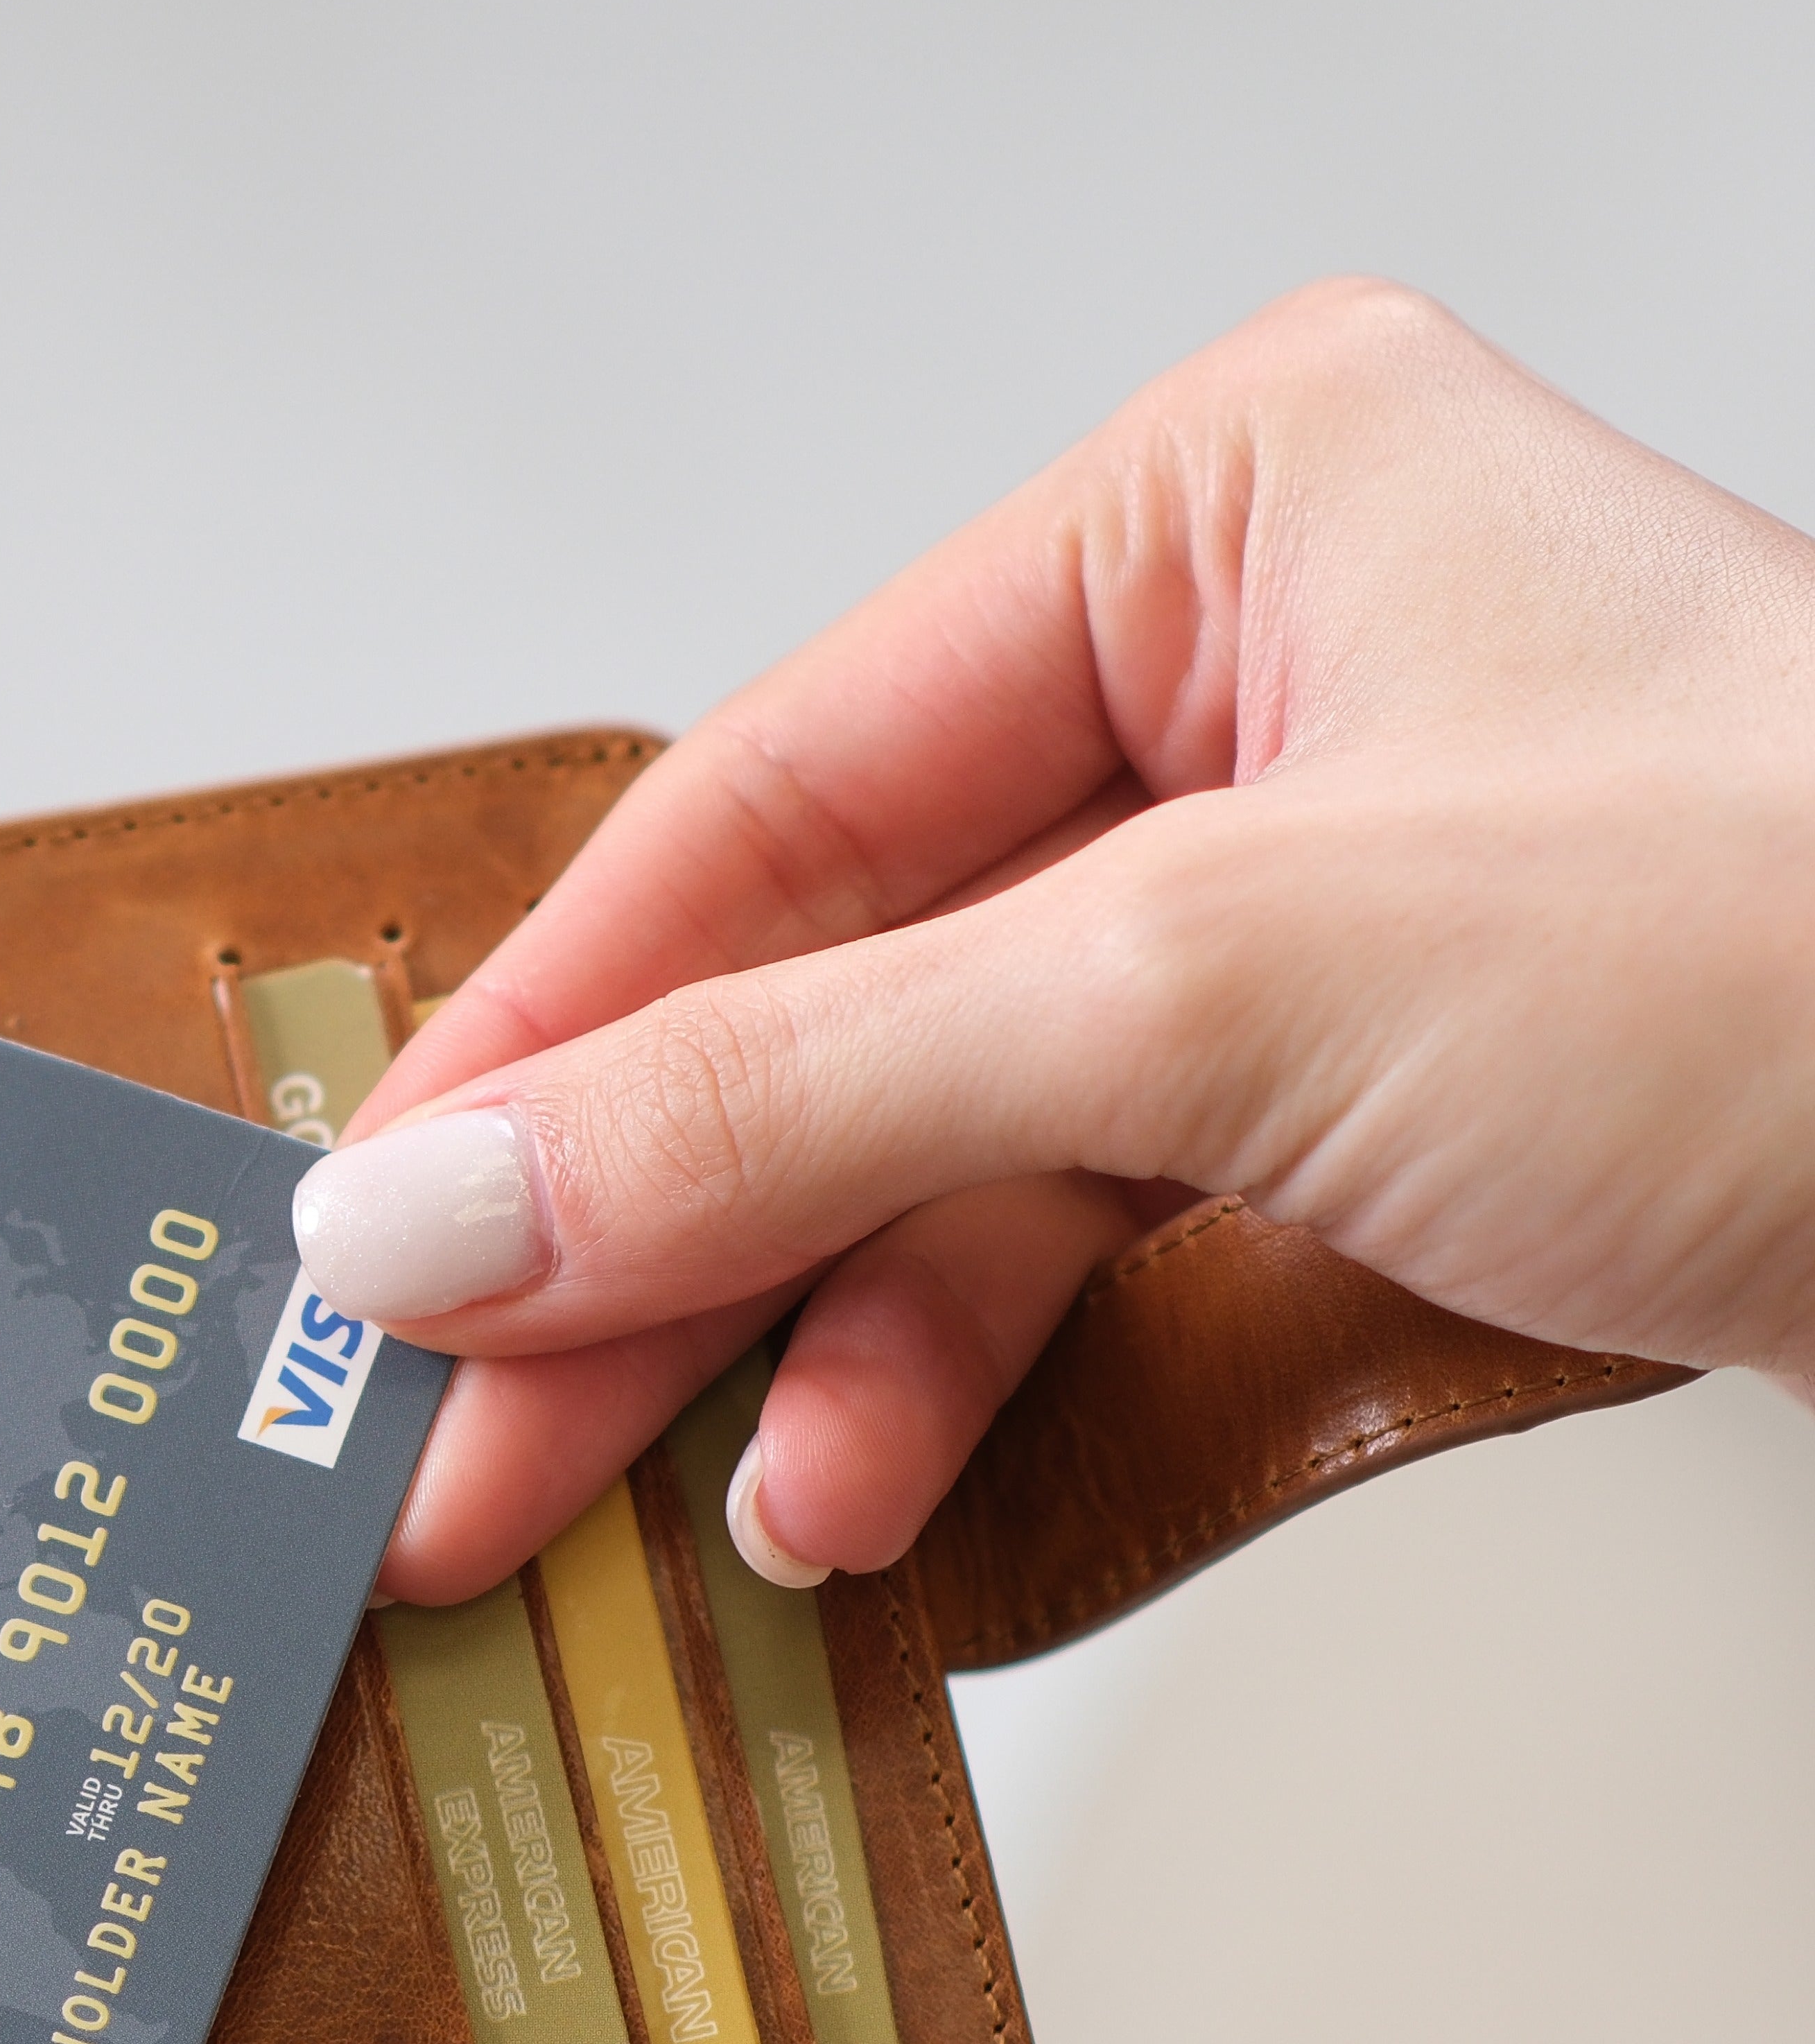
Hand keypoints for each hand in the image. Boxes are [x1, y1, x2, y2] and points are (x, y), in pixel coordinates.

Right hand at [297, 279, 1814, 1601]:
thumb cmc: (1810, 966)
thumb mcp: (1208, 997)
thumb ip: (785, 1105)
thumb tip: (442, 1210)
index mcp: (1215, 520)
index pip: (768, 806)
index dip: (548, 1047)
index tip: (372, 1244)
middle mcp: (1250, 696)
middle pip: (828, 992)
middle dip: (642, 1239)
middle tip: (449, 1433)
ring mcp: (1309, 915)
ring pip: (934, 1148)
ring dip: (792, 1351)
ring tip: (678, 1522)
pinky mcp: (1362, 1107)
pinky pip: (1073, 1241)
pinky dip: (953, 1381)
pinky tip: (862, 1502)